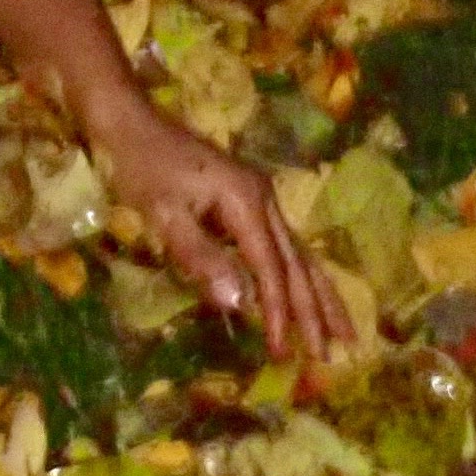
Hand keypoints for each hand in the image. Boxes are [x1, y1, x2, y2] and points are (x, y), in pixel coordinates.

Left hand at [93, 99, 350, 360]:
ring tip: (344, 333)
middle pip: (297, 263)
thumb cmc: (141, 167)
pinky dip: (301, 276)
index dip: (277, 311)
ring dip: (321, 295)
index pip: (270, 268)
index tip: (282, 351)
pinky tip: (310, 296)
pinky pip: (285, 246)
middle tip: (333, 354)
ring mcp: (261, 198)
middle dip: (315, 311)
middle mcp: (264, 199)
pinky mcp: (250, 201)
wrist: (131, 121)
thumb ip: (201, 256)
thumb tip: (239, 302)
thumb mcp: (163, 214)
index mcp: (246, 201)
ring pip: (300, 254)